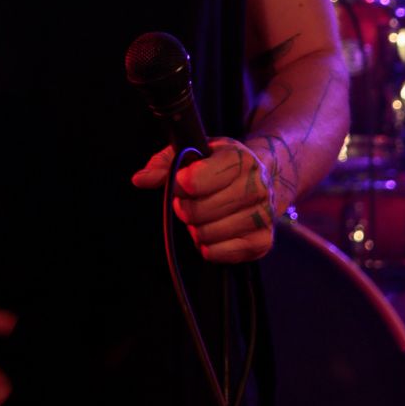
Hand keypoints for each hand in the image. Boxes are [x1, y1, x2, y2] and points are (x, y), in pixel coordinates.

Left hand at [131, 138, 276, 262]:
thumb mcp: (195, 152)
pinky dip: (208, 247)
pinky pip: (220, 253)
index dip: (178, 185)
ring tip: (204, 216)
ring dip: (197, 228)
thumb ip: (164, 163)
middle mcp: (256, 186)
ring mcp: (263, 215)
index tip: (180, 182)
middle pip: (198, 211)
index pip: (193, 181)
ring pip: (207, 234)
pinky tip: (214, 232)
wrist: (265, 177)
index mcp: (238, 159)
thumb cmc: (221, 165)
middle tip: (190, 202)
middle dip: (185, 208)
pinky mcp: (263, 241)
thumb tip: (140, 179)